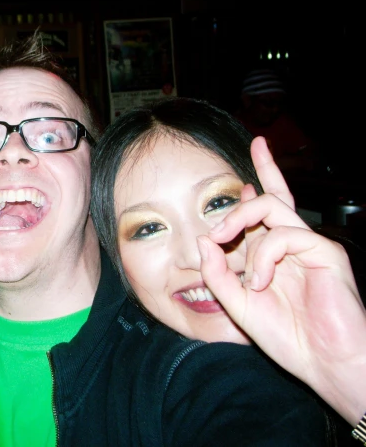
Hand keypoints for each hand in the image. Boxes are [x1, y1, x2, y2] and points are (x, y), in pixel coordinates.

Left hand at [199, 137, 365, 424]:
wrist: (324, 364)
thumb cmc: (287, 337)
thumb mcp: (237, 303)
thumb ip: (218, 273)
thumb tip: (204, 241)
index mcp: (273, 253)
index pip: (263, 210)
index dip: (259, 179)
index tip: (245, 166)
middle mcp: (290, 245)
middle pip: (270, 198)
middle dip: (236, 205)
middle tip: (216, 231)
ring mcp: (309, 246)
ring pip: (272, 207)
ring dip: (240, 221)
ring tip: (225, 244)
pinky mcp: (326, 252)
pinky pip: (286, 235)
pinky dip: (266, 256)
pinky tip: (261, 281)